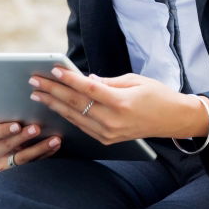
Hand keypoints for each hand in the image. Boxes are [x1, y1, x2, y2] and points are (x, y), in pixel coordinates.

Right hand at [0, 120, 60, 170]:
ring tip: (55, 139)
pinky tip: (56, 146)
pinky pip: (33, 164)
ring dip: (40, 148)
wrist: (15, 141)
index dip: (5, 129)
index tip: (18, 125)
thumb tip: (33, 102)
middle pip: (8, 145)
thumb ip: (16, 115)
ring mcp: (4, 164)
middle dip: (24, 137)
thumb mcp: (10, 119)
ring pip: (22, 158)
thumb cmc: (15, 123)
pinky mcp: (17, 172)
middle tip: (38, 128)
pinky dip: (46, 154)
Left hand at [28, 68, 208, 144]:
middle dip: (53, 91)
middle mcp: (113, 120)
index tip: (54, 69)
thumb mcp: (136, 80)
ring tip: (38, 94)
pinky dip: (68, 115)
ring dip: (54, 104)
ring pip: (75, 116)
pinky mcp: (107, 139)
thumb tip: (87, 79)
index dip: (70, 79)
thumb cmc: (158, 95)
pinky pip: (83, 126)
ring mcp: (109, 133)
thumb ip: (109, 82)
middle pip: (76, 104)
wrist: (173, 120)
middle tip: (35, 81)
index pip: (89, 89)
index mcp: (121, 102)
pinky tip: (56, 107)